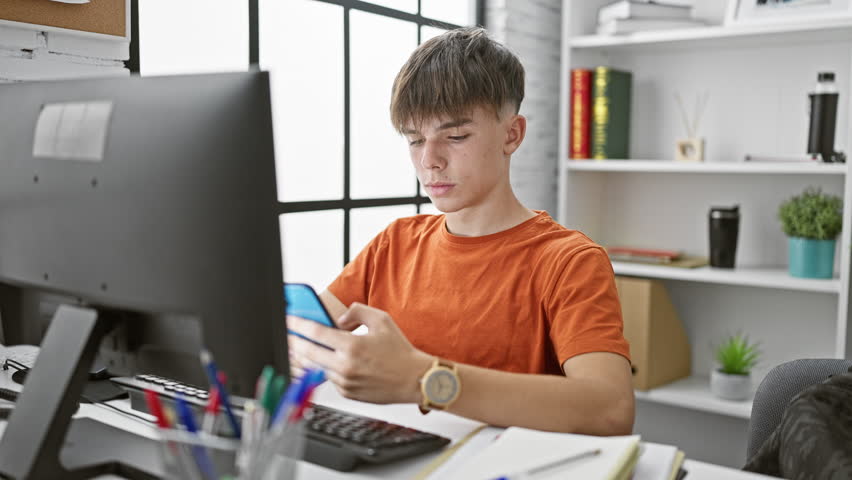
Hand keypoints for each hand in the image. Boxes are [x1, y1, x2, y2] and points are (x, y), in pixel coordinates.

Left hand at [286, 303, 432, 403]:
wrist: (414, 379)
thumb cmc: (400, 351)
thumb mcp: (381, 320)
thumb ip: (357, 311)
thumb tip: (339, 319)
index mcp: (352, 346)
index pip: (315, 333)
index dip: (297, 325)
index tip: (288, 320)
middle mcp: (346, 366)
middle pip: (308, 353)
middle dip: (293, 342)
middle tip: (286, 335)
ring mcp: (345, 382)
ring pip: (317, 367)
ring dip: (308, 357)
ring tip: (302, 347)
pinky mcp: (348, 393)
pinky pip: (329, 379)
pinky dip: (325, 369)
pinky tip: (328, 361)